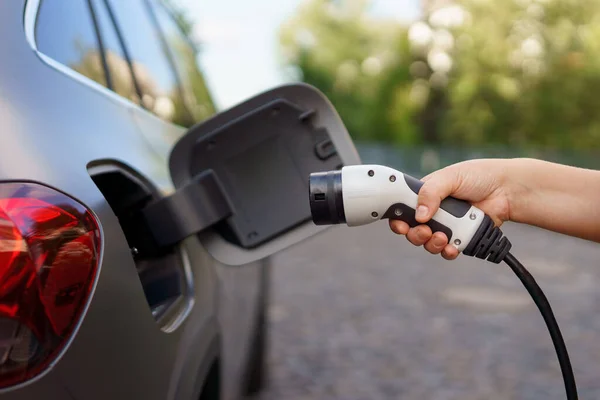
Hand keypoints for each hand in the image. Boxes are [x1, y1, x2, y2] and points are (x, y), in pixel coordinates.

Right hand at [389, 159, 512, 259]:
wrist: (508, 190)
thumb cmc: (479, 176)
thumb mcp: (450, 177)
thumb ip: (430, 192)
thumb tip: (419, 215)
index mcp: (425, 195)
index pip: (403, 210)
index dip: (398, 219)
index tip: (400, 225)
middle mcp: (434, 212)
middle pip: (413, 231)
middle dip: (415, 235)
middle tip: (424, 231)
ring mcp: (447, 226)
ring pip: (428, 243)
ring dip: (431, 244)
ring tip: (442, 238)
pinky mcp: (461, 238)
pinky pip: (448, 250)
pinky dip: (447, 251)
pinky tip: (452, 247)